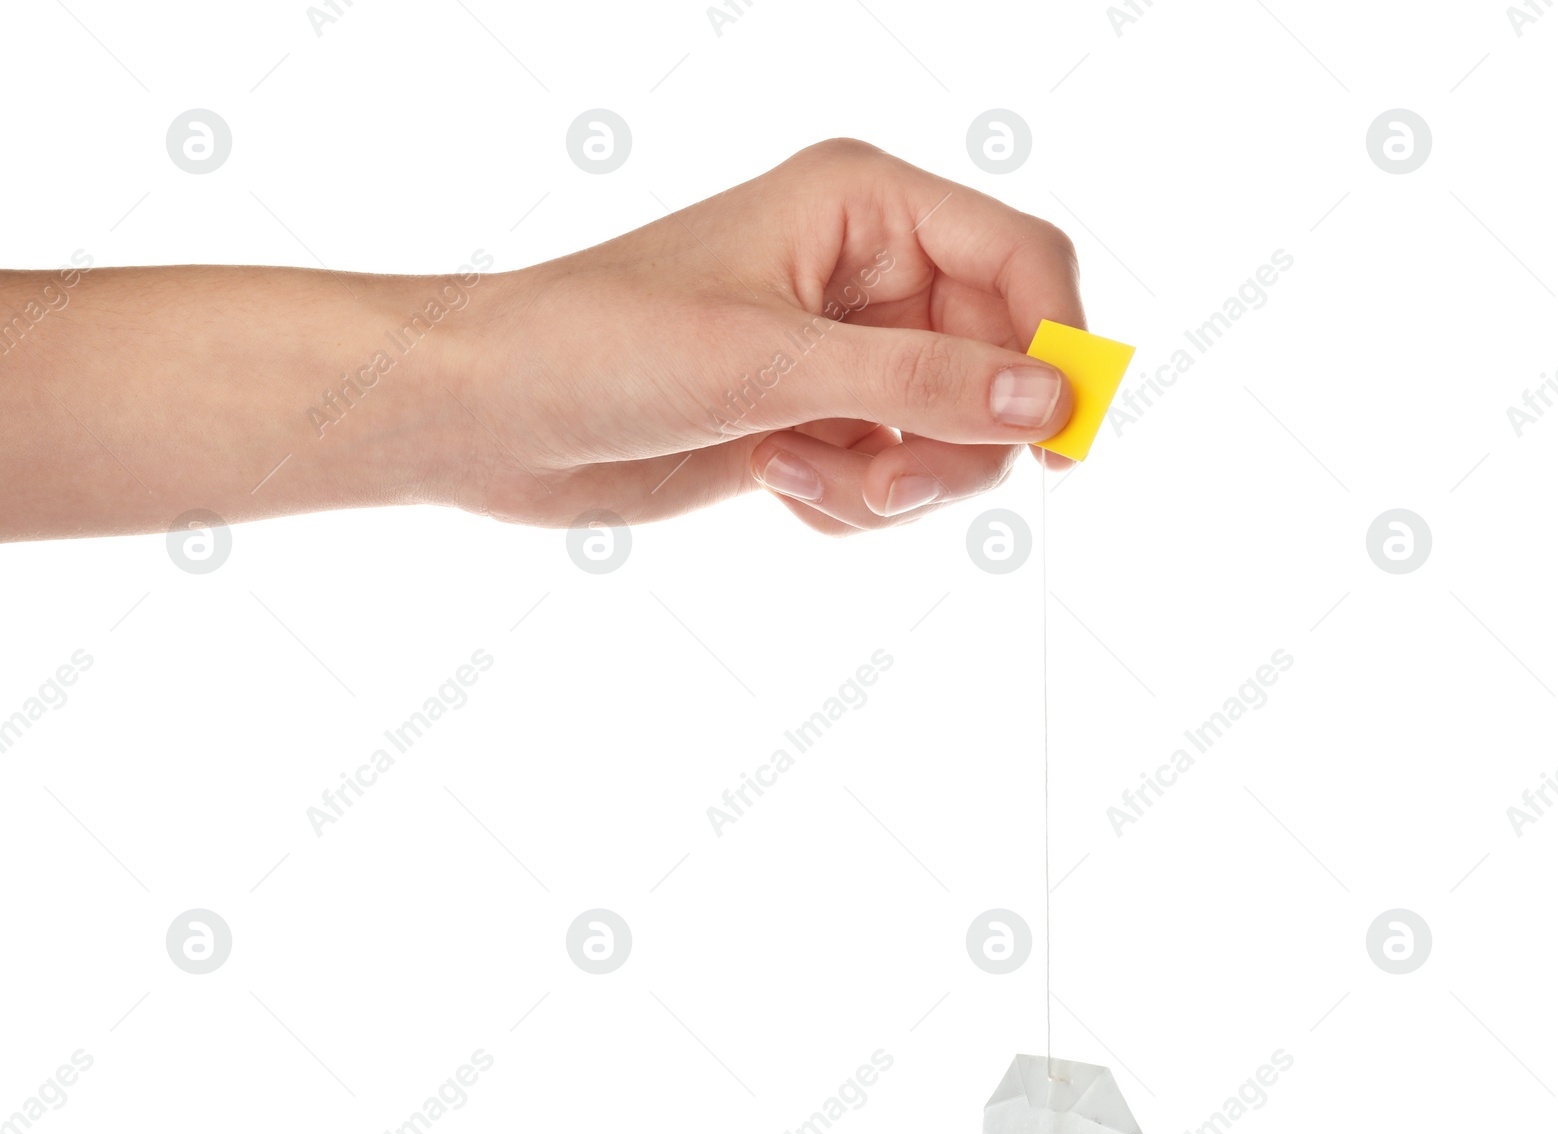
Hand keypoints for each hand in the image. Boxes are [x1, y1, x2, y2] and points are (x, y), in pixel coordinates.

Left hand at [454, 138, 1084, 536]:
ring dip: (890, 483)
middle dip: (950, 443)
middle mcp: (866, 275)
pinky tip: (775, 482)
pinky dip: (849, 502)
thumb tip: (1049, 401)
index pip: (1021, 261)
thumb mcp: (772, 366)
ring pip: (947, 437)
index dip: (1058, 347)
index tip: (1061, 441)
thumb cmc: (604, 346)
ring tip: (794, 474)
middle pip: (996, 367)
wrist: (496, 414)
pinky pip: (890, 478)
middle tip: (889, 485)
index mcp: (864, 208)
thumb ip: (921, 385)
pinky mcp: (813, 421)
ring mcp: (841, 355)